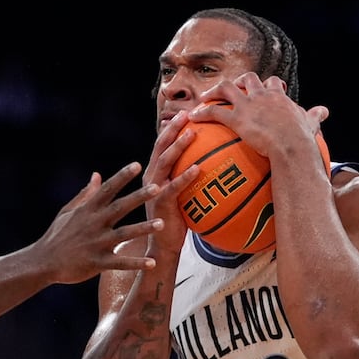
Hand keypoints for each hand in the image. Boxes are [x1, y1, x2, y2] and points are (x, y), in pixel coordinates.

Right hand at [34, 163, 184, 282]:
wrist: (43, 263)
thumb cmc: (58, 236)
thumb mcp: (68, 211)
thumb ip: (86, 194)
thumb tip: (97, 175)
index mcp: (88, 210)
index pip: (107, 189)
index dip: (122, 176)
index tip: (138, 164)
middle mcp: (93, 224)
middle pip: (120, 207)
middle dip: (139, 197)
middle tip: (158, 187)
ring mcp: (96, 243)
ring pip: (123, 234)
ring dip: (143, 229)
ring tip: (162, 224)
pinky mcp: (97, 263)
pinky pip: (120, 263)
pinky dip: (136, 263)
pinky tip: (152, 262)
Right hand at [143, 111, 196, 257]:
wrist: (162, 246)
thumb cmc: (174, 220)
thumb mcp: (180, 196)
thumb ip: (187, 180)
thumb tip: (208, 166)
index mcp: (154, 174)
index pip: (161, 145)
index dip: (172, 128)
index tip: (186, 113)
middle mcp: (151, 178)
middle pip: (161, 147)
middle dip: (173, 129)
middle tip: (188, 114)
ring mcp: (153, 190)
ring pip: (165, 162)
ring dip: (178, 147)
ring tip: (192, 133)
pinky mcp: (161, 204)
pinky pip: (174, 187)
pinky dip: (185, 177)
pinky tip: (198, 168)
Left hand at [189, 73, 328, 160]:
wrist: (291, 146)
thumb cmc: (302, 139)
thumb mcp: (310, 124)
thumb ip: (314, 116)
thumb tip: (324, 111)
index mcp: (279, 97)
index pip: (272, 83)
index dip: (267, 84)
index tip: (263, 88)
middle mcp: (262, 96)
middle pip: (248, 79)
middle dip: (239, 82)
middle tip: (232, 89)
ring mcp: (248, 105)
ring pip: (226, 88)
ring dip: (214, 91)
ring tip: (204, 97)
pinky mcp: (237, 119)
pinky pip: (214, 112)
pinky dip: (202, 113)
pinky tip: (193, 117)